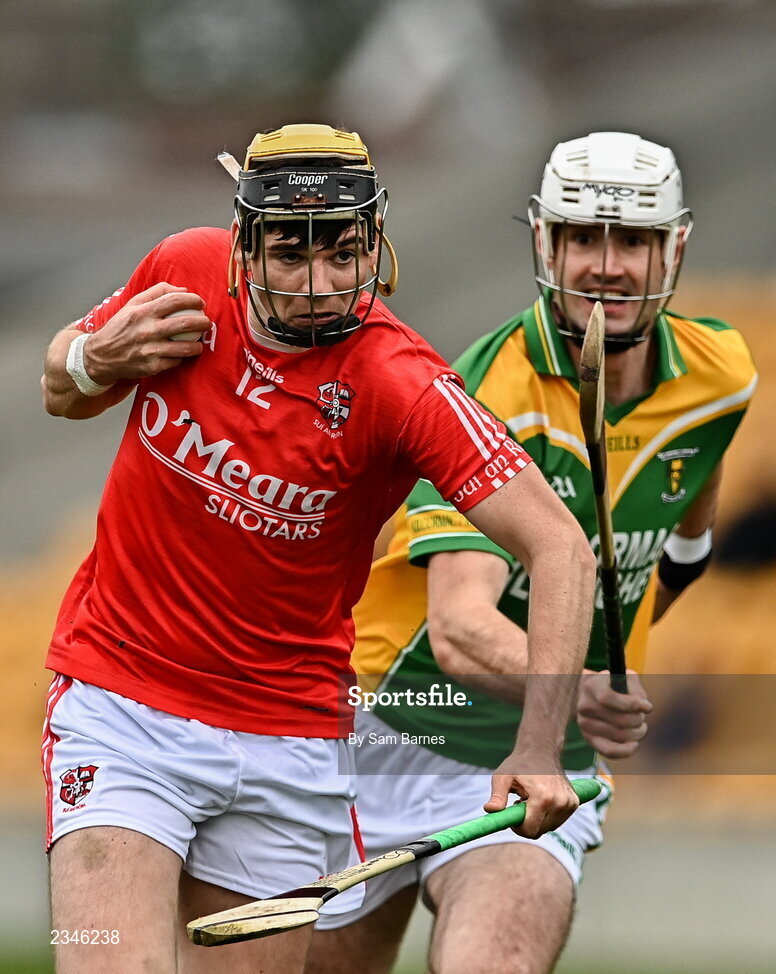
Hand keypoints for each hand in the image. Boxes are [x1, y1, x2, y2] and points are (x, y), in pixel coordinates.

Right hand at [82, 283, 209, 384]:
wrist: (101, 356)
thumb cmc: (121, 328)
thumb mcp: (132, 305)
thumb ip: (157, 293)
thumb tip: (183, 290)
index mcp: (142, 312)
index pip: (174, 300)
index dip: (192, 300)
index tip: (200, 303)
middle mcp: (146, 330)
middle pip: (184, 323)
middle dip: (202, 322)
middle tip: (206, 322)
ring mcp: (150, 350)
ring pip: (185, 347)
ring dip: (197, 344)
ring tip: (199, 342)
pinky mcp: (152, 367)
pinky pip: (176, 361)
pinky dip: (182, 357)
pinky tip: (183, 353)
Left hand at [484, 753, 578, 838]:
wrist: (541, 749)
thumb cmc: (519, 764)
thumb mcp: (502, 777)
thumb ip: (497, 796)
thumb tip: (489, 810)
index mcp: (543, 798)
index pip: (530, 830)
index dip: (518, 828)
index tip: (512, 814)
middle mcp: (560, 802)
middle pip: (539, 831)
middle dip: (527, 823)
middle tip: (520, 803)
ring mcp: (569, 803)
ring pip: (549, 827)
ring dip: (537, 819)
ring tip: (530, 800)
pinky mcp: (574, 803)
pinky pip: (557, 821)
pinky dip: (547, 815)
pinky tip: (541, 799)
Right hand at [577, 668, 652, 758]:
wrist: (592, 694)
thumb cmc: (615, 685)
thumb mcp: (625, 678)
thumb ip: (636, 690)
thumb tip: (644, 708)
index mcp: (592, 686)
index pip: (608, 698)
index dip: (632, 704)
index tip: (648, 707)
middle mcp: (584, 705)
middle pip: (619, 720)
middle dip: (638, 720)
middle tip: (641, 716)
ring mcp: (584, 723)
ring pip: (619, 736)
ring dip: (637, 733)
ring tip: (640, 726)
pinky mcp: (588, 738)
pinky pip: (609, 751)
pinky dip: (626, 750)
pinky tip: (634, 743)